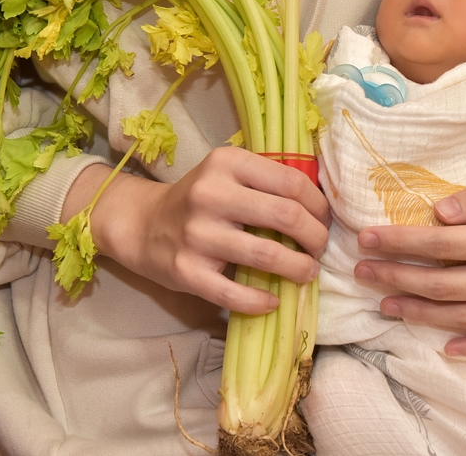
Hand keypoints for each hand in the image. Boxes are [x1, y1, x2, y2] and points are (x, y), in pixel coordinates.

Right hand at [67, 147, 330, 313]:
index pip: (291, 182)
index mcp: (226, 163)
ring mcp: (197, 234)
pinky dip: (261, 301)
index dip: (318, 204)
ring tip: (307, 273)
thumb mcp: (228, 174)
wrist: (141, 224)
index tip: (324, 220)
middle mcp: (211, 194)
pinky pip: (234, 293)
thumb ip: (266, 181)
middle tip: (320, 248)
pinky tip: (273, 301)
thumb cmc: (199, 199)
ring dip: (299, 268)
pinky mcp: (186, 271)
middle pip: (286, 216)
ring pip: (267, 255)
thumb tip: (321, 207)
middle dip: (316, 237)